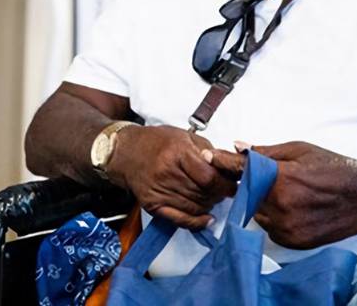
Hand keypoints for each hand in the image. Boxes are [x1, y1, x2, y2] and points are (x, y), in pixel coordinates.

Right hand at [108, 125, 237, 228]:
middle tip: (223, 190)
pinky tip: (206, 218)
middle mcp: (166, 173)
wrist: (125, 152)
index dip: (225, 184)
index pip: (208, 177)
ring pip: (196, 208)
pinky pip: (180, 220)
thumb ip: (207, 150)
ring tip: (211, 197)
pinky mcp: (152, 205)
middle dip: (219, 194)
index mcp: (176, 152)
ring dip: (209, 205)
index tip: (232, 184)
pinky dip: (196, 222)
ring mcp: (158, 191)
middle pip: (203, 194)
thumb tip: (227, 168)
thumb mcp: (183, 135)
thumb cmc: (155, 141)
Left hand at [210, 141, 356, 248]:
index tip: (208, 157)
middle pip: (246, 194)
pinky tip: (289, 206)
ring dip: (259, 202)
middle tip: (254, 175)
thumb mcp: (298, 150)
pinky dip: (272, 217)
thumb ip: (265, 151)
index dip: (223, 162)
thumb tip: (237, 146)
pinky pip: (269, 228)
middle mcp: (280, 205)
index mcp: (281, 179)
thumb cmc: (332, 167)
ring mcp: (286, 227)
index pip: (242, 170)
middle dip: (245, 183)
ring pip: (256, 212)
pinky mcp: (293, 242)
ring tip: (282, 192)